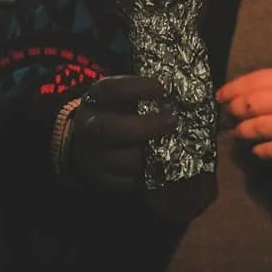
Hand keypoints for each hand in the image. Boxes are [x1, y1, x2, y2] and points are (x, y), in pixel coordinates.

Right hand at [67, 75, 176, 190]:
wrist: (88, 144)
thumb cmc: (117, 112)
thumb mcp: (123, 96)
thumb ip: (144, 92)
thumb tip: (182, 88)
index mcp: (95, 100)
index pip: (109, 90)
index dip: (136, 87)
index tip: (162, 88)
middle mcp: (88, 129)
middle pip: (108, 129)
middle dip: (145, 126)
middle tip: (173, 120)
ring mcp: (92, 158)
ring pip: (122, 161)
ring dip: (152, 155)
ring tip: (174, 147)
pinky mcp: (103, 183)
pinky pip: (128, 184)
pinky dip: (149, 176)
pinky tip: (164, 166)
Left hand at [216, 67, 271, 160]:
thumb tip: (236, 93)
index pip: (259, 80)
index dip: (235, 87)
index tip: (220, 95)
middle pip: (255, 103)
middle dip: (236, 109)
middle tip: (230, 115)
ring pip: (261, 127)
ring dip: (244, 131)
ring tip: (240, 132)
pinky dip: (260, 150)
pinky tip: (257, 148)